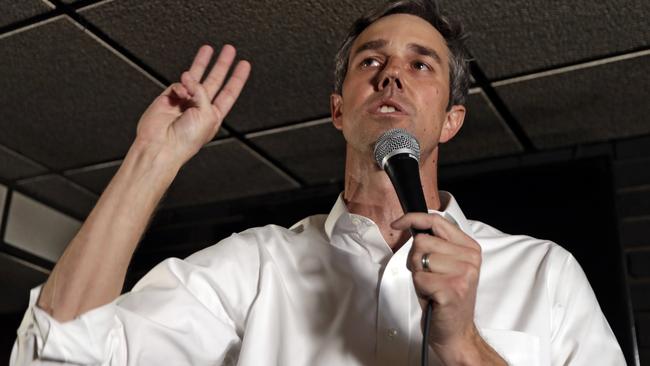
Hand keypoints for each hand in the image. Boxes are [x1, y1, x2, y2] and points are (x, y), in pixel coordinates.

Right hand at [135, 44, 250, 164]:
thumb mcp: (207, 115)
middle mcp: (200, 108)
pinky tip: (181, 91)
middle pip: (215, 81)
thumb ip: (203, 92)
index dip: (237, 78)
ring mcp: (184, 102)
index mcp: (214, 116)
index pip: (229, 92)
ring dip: (202, 62)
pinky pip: (178, 84)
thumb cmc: (186, 140)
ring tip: (208, 49)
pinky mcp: (168, 98)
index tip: (243, 64)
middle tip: (229, 50)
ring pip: (195, 77)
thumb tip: (189, 76)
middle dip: (222, 65)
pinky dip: (181, 85)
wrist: (161, 146)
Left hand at [392, 213, 481, 350]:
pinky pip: (419, 278)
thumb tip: (410, 224)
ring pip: (419, 258)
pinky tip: (433, 297)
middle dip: (416, 259)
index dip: (413, 219)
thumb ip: (434, 244)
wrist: (455, 331)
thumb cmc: (444, 298)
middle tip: (429, 277)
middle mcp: (470, 258)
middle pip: (422, 241)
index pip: (437, 220)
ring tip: (432, 287)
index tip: (397, 223)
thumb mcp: (443, 265)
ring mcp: (463, 274)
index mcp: (469, 248)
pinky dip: (420, 289)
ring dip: (418, 275)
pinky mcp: (452, 290)